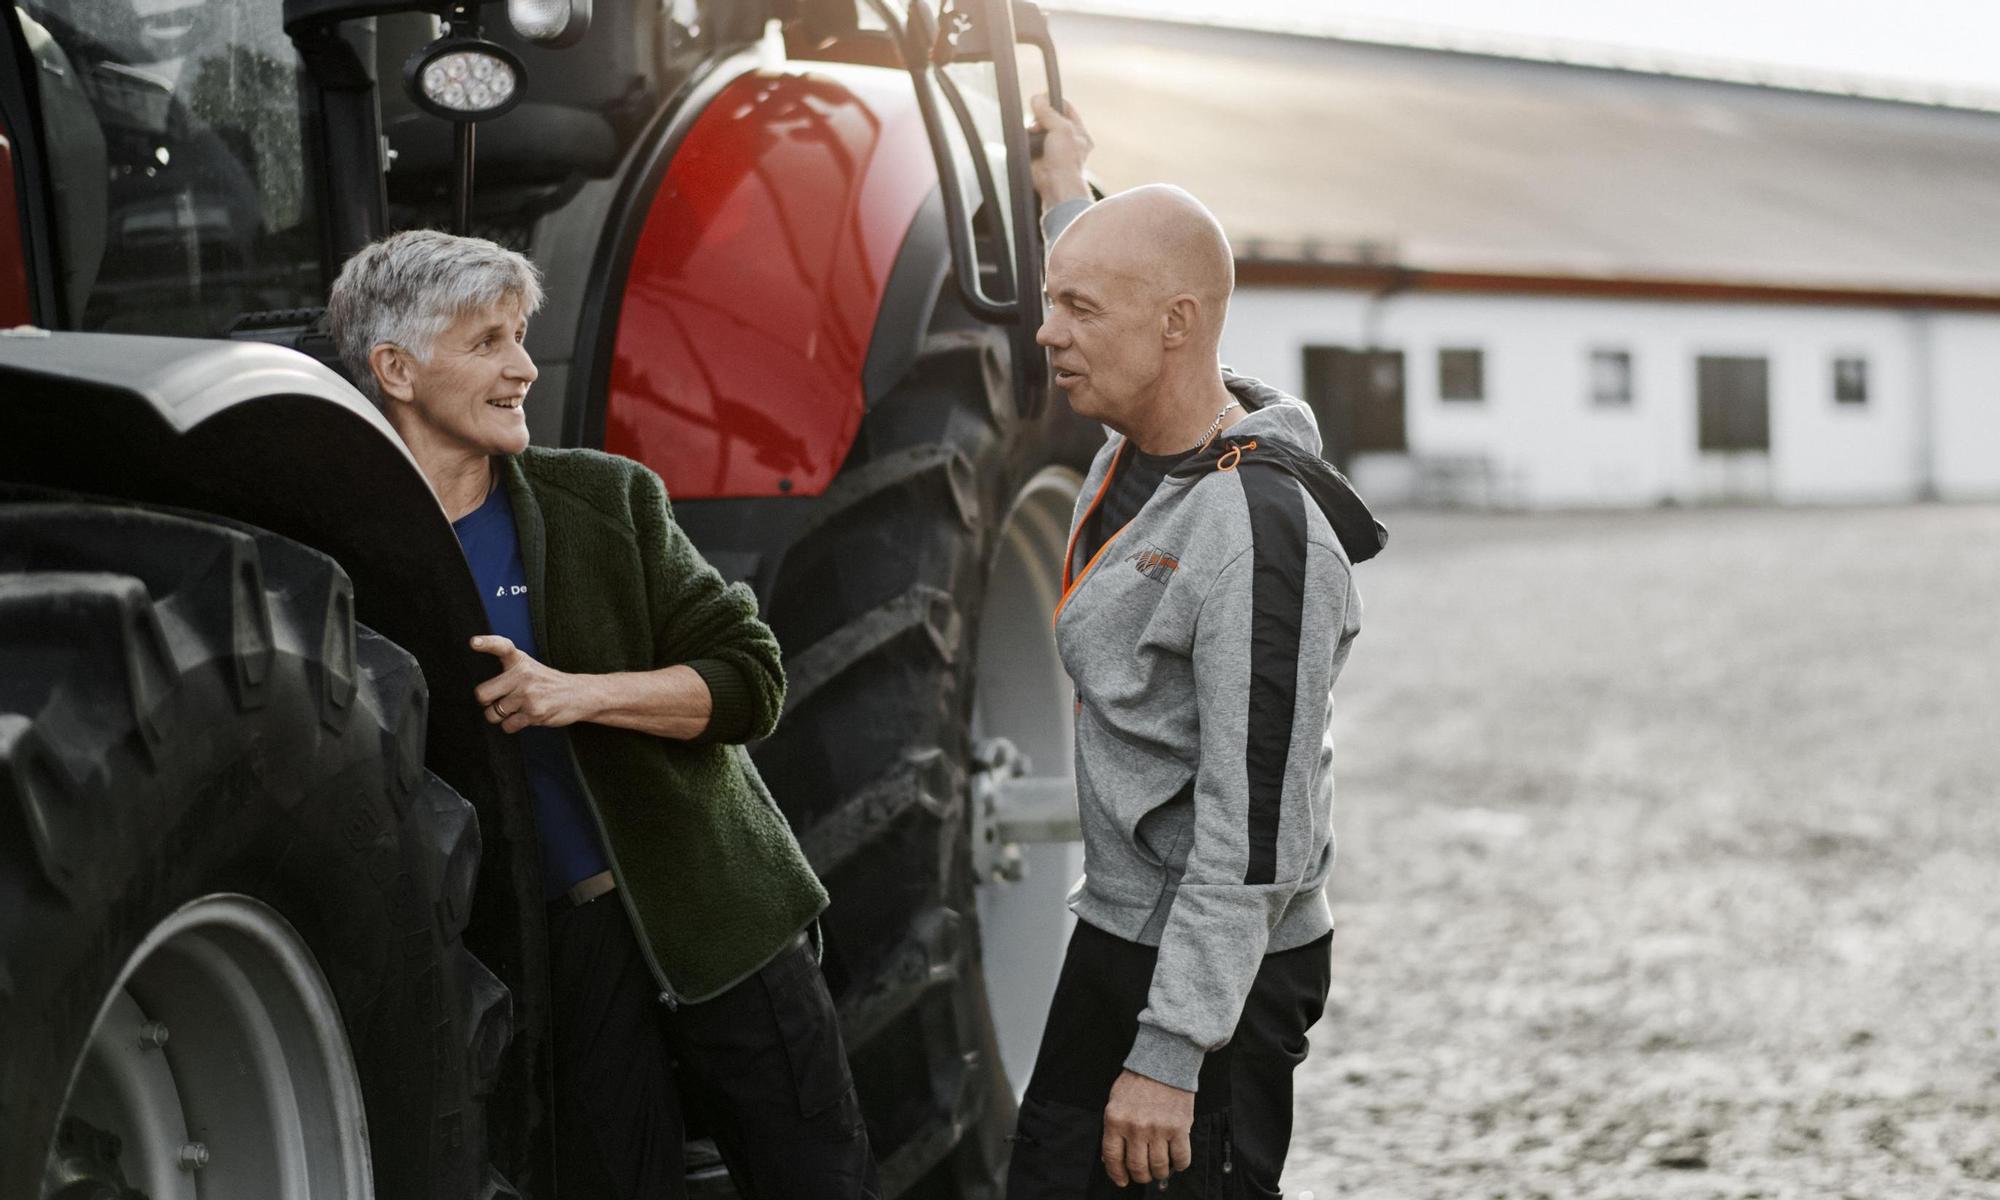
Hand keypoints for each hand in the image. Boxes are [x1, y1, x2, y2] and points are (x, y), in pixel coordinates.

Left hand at [471, 635, 593, 732]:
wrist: (579, 694)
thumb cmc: (547, 682)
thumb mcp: (529, 667)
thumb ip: (507, 672)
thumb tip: (481, 694)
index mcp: (520, 660)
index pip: (501, 646)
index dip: (487, 643)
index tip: (474, 642)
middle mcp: (523, 675)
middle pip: (482, 694)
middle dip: (486, 702)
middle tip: (498, 700)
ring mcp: (529, 695)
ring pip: (493, 713)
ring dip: (500, 716)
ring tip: (517, 709)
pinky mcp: (534, 713)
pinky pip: (507, 726)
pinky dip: (512, 725)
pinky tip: (525, 717)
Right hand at [1030, 93, 1091, 206]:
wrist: (1056, 185)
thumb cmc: (1066, 160)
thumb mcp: (1061, 129)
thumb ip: (1048, 112)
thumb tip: (1036, 98)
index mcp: (1079, 132)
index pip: (1066, 109)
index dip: (1054, 101)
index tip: (1042, 98)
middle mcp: (1066, 140)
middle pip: (1049, 118)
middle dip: (1040, 117)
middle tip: (1037, 120)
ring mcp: (1051, 149)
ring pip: (1037, 129)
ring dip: (1032, 129)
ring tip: (1032, 133)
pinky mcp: (1037, 157)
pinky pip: (1028, 142)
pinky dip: (1026, 140)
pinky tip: (1027, 142)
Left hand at [1101, 1069, 1192, 1186]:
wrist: (1164, 1060)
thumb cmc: (1138, 1080)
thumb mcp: (1116, 1101)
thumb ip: (1113, 1129)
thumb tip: (1110, 1158)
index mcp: (1115, 1120)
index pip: (1112, 1158)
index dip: (1116, 1174)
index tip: (1122, 1180)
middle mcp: (1135, 1127)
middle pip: (1137, 1167)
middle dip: (1140, 1176)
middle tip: (1144, 1173)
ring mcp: (1158, 1128)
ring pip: (1159, 1167)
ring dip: (1160, 1173)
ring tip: (1161, 1167)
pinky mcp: (1180, 1127)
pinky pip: (1182, 1158)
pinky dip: (1180, 1164)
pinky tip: (1177, 1160)